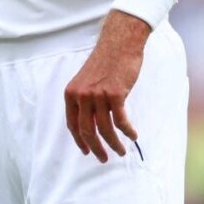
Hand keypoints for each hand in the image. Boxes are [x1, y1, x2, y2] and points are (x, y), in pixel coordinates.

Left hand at [64, 11, 149, 161]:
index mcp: (71, 93)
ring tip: (122, 151)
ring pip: (105, 129)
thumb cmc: (105, 64)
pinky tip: (133, 136)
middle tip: (104, 159)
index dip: (79, 141)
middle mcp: (81, 95)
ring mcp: (97, 95)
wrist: (118, 45)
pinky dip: (128, 131)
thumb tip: (91, 124)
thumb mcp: (86, 81)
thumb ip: (85, 100)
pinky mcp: (115, 94)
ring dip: (114, 144)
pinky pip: (121, 121)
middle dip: (96, 148)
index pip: (72, 124)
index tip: (86, 152)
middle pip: (87, 131)